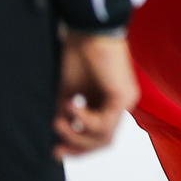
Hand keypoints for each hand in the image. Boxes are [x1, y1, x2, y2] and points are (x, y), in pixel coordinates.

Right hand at [53, 31, 137, 159]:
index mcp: (106, 102)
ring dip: (77, 135)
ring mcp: (125, 102)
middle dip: (78, 147)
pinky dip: (84, 120)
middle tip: (57, 149)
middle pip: (103, 141)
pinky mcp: (124, 97)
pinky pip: (104, 124)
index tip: (56, 150)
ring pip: (104, 137)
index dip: (77, 146)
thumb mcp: (67, 89)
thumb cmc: (78, 53)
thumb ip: (65, 112)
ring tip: (59, 121)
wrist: (88, 30)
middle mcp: (119, 104)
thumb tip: (56, 132)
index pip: (97, 135)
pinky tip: (71, 107)